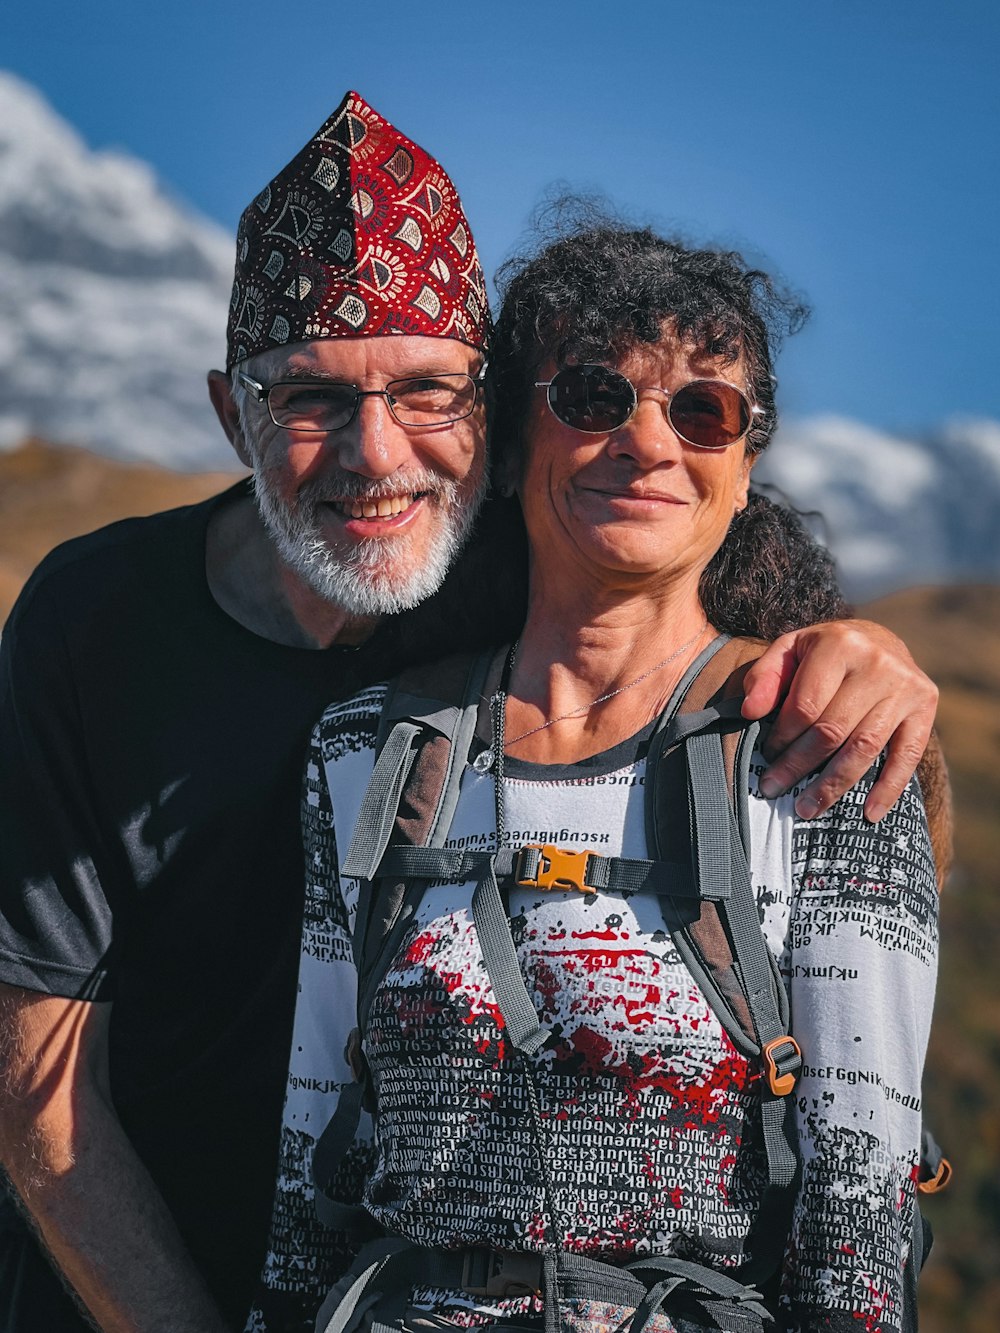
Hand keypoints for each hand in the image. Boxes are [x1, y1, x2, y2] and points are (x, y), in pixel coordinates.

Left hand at [741, 620, 937, 821]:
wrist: (879, 639)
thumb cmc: (824, 652)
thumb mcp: (789, 650)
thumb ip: (765, 678)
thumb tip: (750, 712)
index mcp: (839, 644)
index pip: (805, 705)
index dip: (782, 736)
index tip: (767, 756)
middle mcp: (877, 663)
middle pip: (832, 730)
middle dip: (798, 765)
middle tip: (774, 789)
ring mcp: (906, 686)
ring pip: (864, 747)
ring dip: (833, 785)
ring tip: (807, 809)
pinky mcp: (926, 706)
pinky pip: (907, 755)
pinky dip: (889, 788)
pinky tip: (869, 813)